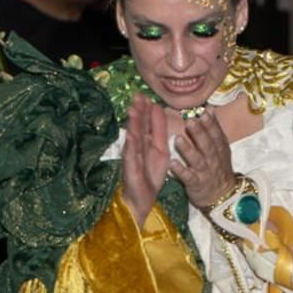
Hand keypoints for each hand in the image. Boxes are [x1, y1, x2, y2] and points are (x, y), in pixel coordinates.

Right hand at [121, 95, 171, 227]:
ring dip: (132, 124)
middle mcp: (137, 147)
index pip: (146, 122)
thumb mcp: (161, 150)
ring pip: (133, 137)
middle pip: (138, 126)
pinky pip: (131, 156)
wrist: (143, 199)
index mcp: (147, 142)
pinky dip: (131, 145)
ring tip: (132, 110)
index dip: (146, 109)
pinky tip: (131, 135)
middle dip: (138, 111)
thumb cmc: (150, 174)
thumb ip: (159, 131)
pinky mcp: (131, 169)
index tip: (146, 94)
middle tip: (138, 95)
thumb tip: (159, 109)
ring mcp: (133, 157)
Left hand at [170, 112, 237, 210]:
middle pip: (208, 145)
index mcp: (219, 149)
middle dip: (200, 133)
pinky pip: (188, 177)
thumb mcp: (220, 149)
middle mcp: (213, 160)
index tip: (203, 113)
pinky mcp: (196, 185)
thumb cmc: (218, 168)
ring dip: (188, 150)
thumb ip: (214, 130)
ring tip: (178, 139)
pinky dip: (181, 171)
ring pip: (197, 160)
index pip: (216, 135)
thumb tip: (209, 109)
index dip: (211, 124)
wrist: (223, 196)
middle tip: (190, 121)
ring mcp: (205, 173)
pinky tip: (172, 164)